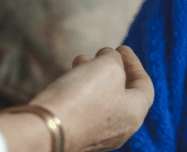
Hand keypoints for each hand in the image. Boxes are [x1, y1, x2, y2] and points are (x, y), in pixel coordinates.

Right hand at [30, 46, 153, 151]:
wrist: (42, 132)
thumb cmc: (82, 96)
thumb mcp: (107, 65)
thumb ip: (115, 59)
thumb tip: (111, 60)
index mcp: (135, 114)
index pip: (144, 86)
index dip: (134, 63)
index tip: (121, 47)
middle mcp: (120, 131)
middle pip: (122, 94)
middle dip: (112, 68)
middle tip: (102, 52)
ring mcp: (97, 137)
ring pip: (101, 101)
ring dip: (93, 77)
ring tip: (81, 58)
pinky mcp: (76, 138)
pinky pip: (84, 112)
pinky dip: (81, 92)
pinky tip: (68, 76)